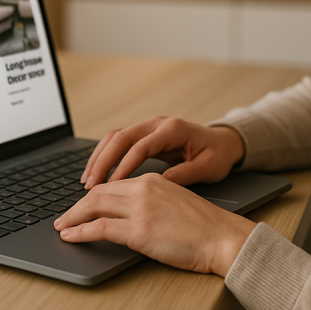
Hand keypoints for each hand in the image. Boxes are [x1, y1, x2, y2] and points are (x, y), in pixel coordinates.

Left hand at [54, 173, 255, 275]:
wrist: (222, 237)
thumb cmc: (204, 227)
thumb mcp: (175, 202)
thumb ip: (152, 201)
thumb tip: (131, 213)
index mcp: (153, 180)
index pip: (112, 183)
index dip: (92, 195)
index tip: (81, 205)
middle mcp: (144, 188)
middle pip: (98, 192)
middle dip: (77, 205)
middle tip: (64, 217)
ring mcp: (140, 208)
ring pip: (94, 206)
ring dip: (72, 217)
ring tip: (62, 227)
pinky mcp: (139, 230)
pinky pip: (99, 227)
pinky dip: (80, 231)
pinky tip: (71, 236)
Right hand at [81, 117, 244, 189]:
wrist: (223, 142)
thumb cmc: (217, 155)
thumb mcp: (208, 167)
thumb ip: (184, 174)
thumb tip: (160, 183)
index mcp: (173, 129)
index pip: (141, 146)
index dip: (124, 166)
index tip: (111, 186)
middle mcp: (157, 123)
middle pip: (121, 137)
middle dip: (103, 161)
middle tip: (90, 186)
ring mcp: (149, 126)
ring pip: (115, 136)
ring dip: (99, 157)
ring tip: (87, 181)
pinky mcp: (144, 133)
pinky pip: (118, 141)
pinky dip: (105, 155)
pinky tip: (96, 173)